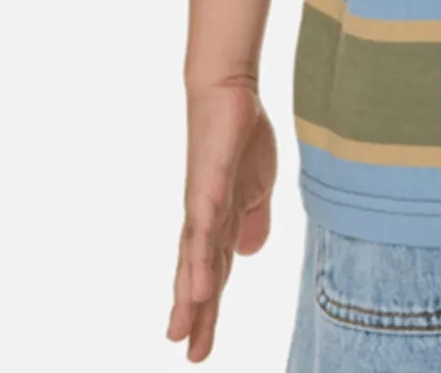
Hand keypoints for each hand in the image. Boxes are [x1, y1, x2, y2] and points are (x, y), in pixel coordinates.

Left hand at [168, 78, 278, 361]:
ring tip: (184, 332)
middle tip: (192, 354)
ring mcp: (203, 204)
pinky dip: (200, 260)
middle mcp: (203, 220)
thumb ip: (251, 221)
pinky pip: (204, 229)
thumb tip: (246, 254)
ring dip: (192, 296)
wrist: (228, 94)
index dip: (207, 310)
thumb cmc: (240, 137)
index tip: (198, 347)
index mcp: (219, 222)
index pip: (214, 273)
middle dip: (195, 315)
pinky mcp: (207, 186)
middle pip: (199, 275)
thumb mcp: (256, 188)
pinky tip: (200, 285)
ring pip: (196, 259)